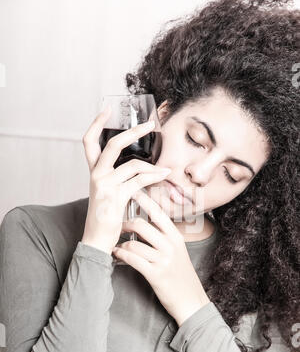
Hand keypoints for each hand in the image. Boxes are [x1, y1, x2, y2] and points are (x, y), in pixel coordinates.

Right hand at [81, 106, 171, 253]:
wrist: (97, 241)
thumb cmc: (105, 218)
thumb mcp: (109, 194)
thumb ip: (120, 179)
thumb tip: (143, 168)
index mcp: (93, 172)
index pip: (88, 142)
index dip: (96, 124)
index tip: (107, 110)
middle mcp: (96, 175)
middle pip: (112, 144)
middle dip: (132, 132)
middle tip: (149, 125)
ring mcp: (104, 184)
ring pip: (133, 165)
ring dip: (153, 166)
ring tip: (165, 169)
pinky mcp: (115, 196)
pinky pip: (139, 180)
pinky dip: (154, 176)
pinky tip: (164, 175)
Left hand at [112, 190, 209, 325]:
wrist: (191, 301)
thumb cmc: (181, 275)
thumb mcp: (178, 251)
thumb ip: (165, 235)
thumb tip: (148, 221)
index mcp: (176, 236)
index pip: (157, 212)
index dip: (143, 200)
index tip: (130, 190)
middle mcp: (170, 245)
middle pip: (141, 224)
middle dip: (124, 223)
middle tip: (117, 226)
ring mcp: (163, 260)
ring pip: (133, 242)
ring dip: (121, 243)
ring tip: (116, 244)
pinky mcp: (155, 274)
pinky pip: (132, 259)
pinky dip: (120, 255)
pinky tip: (116, 255)